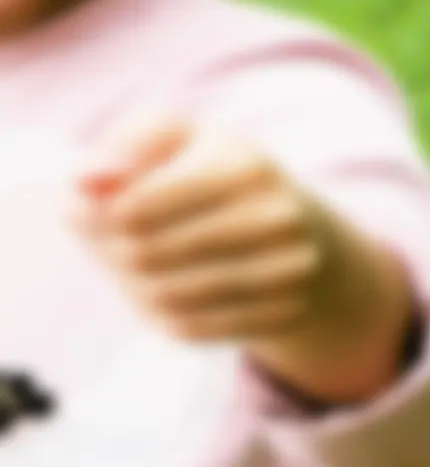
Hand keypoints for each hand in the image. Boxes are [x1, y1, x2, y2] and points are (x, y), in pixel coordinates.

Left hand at [75, 119, 337, 343]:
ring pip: (165, 295)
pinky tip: (160, 291)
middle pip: (146, 253)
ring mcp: (286, 271)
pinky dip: (160, 313)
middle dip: (108, 251)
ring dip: (130, 285)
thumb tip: (84, 182)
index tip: (87, 211)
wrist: (307, 235)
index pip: (139, 206)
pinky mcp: (279, 314)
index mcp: (248, 168)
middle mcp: (278, 219)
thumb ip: (129, 145)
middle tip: (101, 242)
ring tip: (128, 266)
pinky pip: (191, 328)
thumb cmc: (224, 175)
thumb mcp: (185, 139)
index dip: (97, 215)